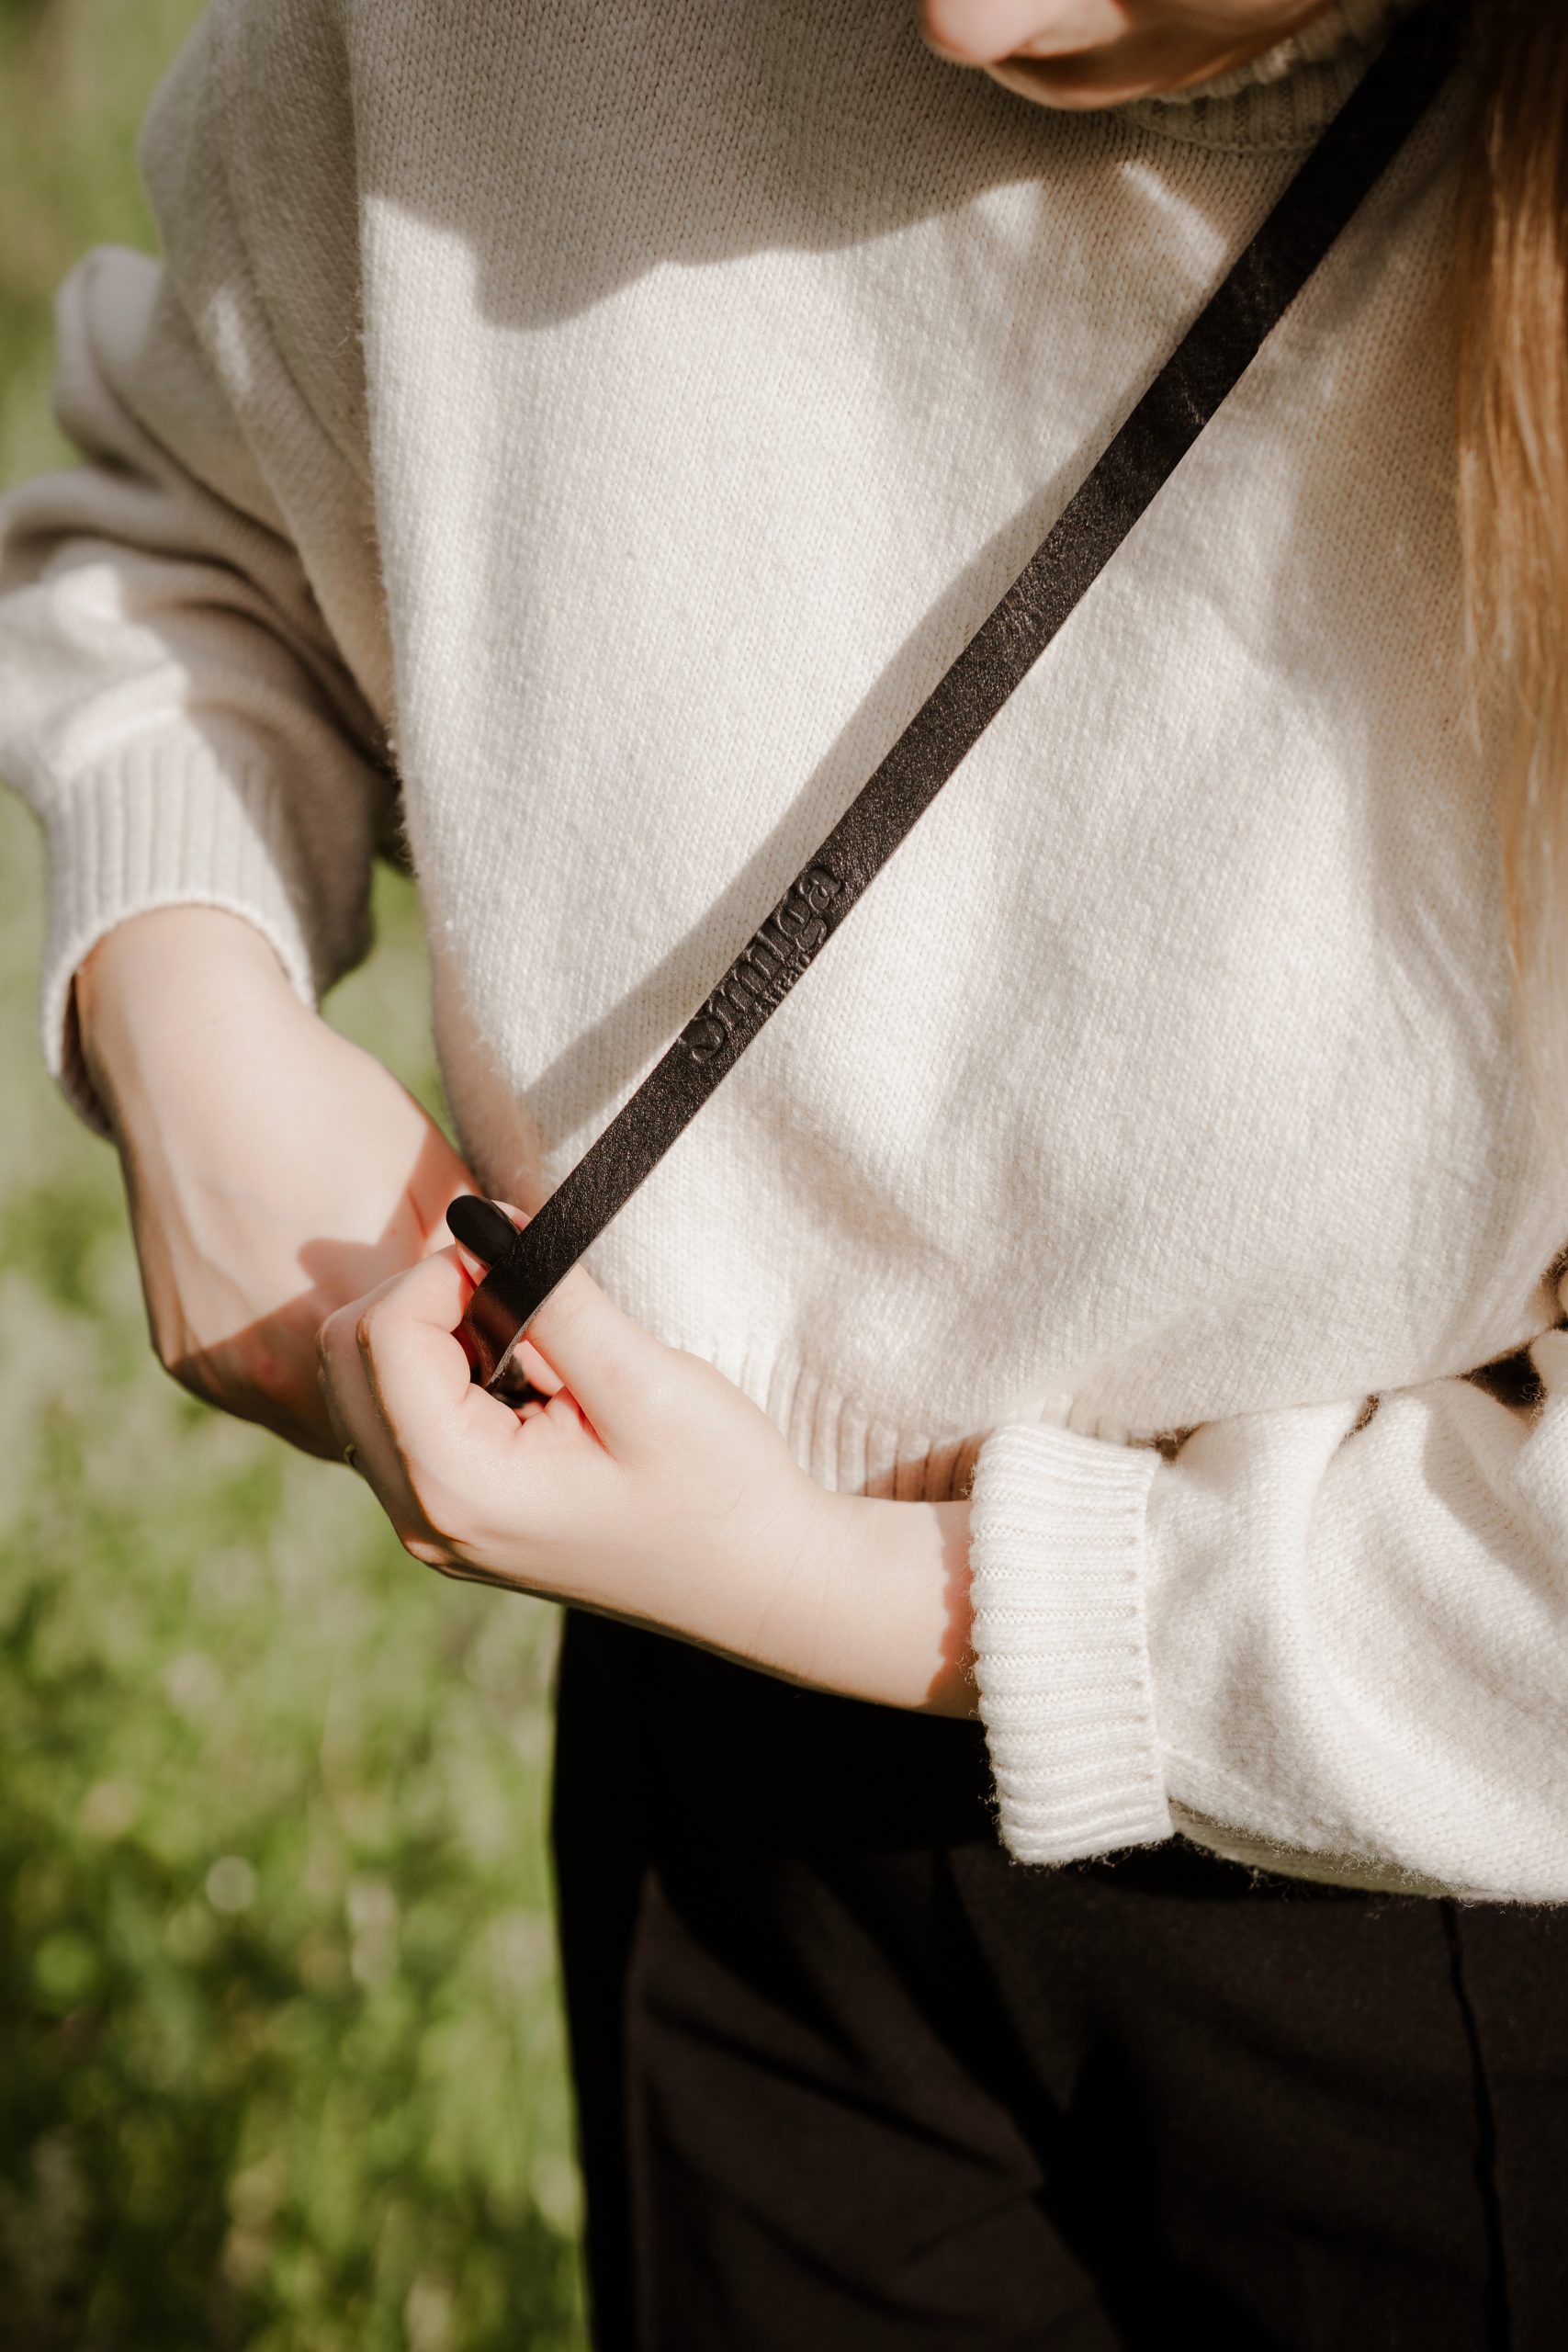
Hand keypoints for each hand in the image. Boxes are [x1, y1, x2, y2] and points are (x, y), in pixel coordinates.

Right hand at [77, 906, 475, 1457]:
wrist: (197, 1066)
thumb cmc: (336, 1108)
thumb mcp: (439, 1182)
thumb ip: (489, 1269)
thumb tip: (537, 1325)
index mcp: (365, 1318)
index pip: (449, 1398)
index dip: (477, 1380)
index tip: (498, 1354)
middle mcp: (287, 1363)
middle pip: (384, 1425)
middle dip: (418, 1392)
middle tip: (440, 1345)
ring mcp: (231, 1372)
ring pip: (320, 1419)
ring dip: (353, 1388)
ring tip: (372, 1318)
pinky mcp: (187, 1362)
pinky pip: (259, 1392)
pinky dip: (288, 1365)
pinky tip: (298, 1300)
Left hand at [317, 1235, 976, 1711]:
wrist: (762, 1585)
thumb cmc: (721, 1491)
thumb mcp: (644, 1383)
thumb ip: (551, 1296)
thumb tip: (478, 1215)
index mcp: (458, 1489)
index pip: (380, 1334)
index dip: (446, 1271)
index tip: (526, 1260)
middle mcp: (421, 1518)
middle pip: (346, 1358)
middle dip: (426, 1300)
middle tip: (526, 1299)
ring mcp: (430, 1527)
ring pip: (363, 1385)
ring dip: (434, 1336)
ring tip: (536, 1347)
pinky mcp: (452, 1519)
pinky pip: (399, 1419)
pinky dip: (445, 1374)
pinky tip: (528, 1380)